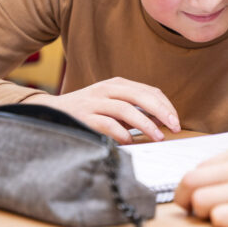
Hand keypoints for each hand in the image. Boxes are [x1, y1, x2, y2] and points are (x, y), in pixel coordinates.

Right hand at [23, 77, 179, 143]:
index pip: (149, 91)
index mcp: (118, 84)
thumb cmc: (89, 111)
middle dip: (161, 112)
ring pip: (125, 109)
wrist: (51, 113)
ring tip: (158, 137)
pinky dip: (121, 133)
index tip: (176, 121)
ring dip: (145, 124)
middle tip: (174, 126)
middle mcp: (106, 89)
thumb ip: (136, 109)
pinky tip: (130, 141)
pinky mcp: (83, 117)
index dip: (166, 105)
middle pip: (141, 96)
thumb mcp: (113, 105)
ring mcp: (94, 102)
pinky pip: (106, 124)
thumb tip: (163, 120)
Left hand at [175, 142, 227, 226]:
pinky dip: (218, 223)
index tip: (196, 194)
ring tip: (214, 218)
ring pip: (198, 201)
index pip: (200, 166)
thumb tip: (225, 176)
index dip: (192, 183)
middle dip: (183, 198)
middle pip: (189, 181)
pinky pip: (218, 219)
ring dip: (200, 213)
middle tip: (191, 210)